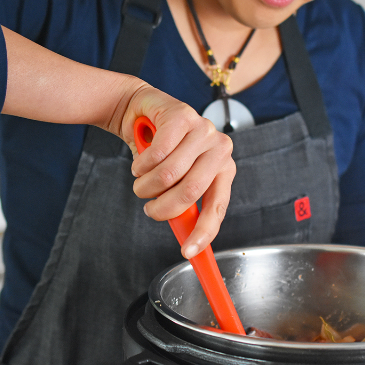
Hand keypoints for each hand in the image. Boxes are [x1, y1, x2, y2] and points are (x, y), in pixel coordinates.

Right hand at [118, 85, 235, 259]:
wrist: (142, 113)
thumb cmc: (161, 153)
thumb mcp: (175, 182)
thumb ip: (184, 206)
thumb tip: (187, 240)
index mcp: (224, 170)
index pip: (217, 207)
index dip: (202, 233)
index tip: (188, 252)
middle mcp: (220, 149)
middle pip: (190, 192)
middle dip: (162, 208)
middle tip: (149, 209)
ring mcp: (203, 130)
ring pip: (169, 174)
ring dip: (146, 185)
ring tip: (142, 182)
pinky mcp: (183, 115)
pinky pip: (158, 153)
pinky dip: (141, 165)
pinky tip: (140, 163)